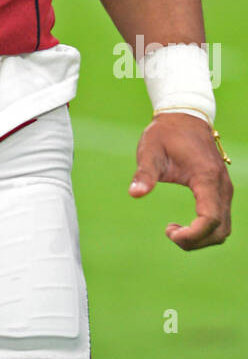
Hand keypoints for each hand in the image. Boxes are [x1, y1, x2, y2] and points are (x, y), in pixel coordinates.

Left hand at [129, 112, 232, 249]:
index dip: (193, 235)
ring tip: (174, 230)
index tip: (169, 232)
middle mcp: (221, 185)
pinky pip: (221, 220)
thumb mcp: (150, 150)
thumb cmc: (165, 133)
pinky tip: (184, 225)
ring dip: (201, 238)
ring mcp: (224, 188)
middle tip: (169, 233)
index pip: (210, 219)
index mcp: (206, 177)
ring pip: (224, 228)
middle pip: (220, 230)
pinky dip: (206, 231)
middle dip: (196, 241)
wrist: (184, 117)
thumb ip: (144, 173)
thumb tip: (134, 193)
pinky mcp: (221, 190)